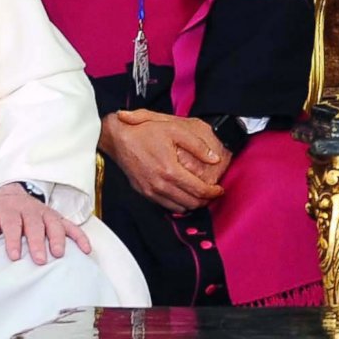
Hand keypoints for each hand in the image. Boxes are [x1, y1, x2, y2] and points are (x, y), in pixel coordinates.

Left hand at [0, 181, 92, 263]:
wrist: (13, 195)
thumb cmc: (0, 212)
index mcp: (11, 210)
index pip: (12, 224)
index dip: (14, 240)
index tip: (14, 256)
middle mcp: (30, 210)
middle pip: (35, 225)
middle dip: (38, 242)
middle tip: (40, 260)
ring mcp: (46, 213)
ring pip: (54, 224)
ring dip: (58, 239)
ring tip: (59, 254)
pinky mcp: (58, 218)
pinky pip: (71, 226)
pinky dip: (80, 236)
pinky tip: (85, 249)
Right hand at [102, 110, 230, 212]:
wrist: (119, 139)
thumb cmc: (147, 133)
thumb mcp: (175, 130)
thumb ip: (198, 146)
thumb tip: (215, 159)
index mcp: (170, 171)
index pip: (199, 190)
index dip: (213, 192)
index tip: (220, 189)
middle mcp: (160, 185)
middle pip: (191, 203)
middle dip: (206, 200)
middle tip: (213, 193)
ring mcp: (151, 191)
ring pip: (179, 208)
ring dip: (193, 204)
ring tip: (200, 194)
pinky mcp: (144, 193)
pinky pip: (166, 205)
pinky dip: (178, 203)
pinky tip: (183, 194)